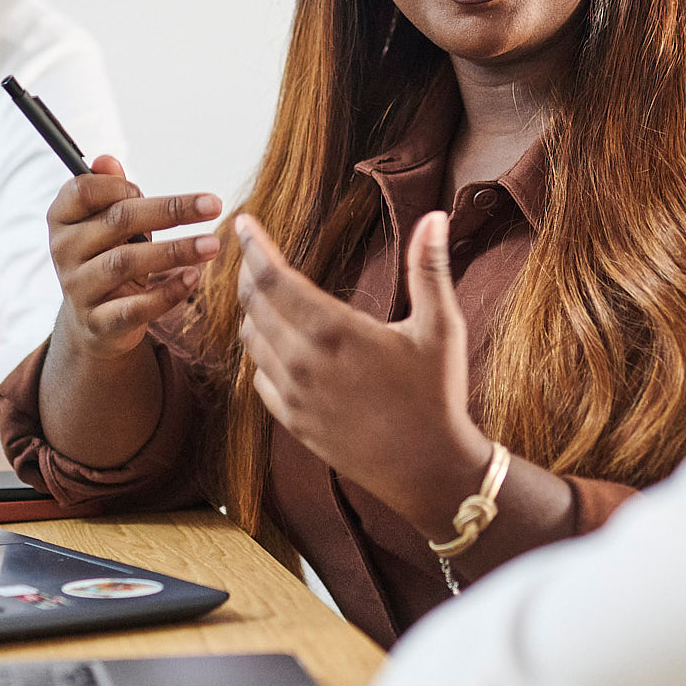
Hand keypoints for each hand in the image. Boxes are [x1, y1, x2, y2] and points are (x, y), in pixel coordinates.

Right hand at [47, 154, 221, 364]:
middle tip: (215, 205)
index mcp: (61, 219)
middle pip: (118, 221)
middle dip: (171, 210)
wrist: (92, 323)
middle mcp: (63, 251)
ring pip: (126, 262)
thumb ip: (110, 192)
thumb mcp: (107, 225)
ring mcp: (78, 288)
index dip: (119, 185)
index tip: (148, 189)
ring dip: (175, 250)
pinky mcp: (98, 322)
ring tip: (212, 244)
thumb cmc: (107, 257)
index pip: (83, 189)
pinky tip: (193, 277)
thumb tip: (107, 160)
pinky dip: (167, 293)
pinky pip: (134, 307)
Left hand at [233, 209, 488, 535]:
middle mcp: (304, 363)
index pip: (273, 278)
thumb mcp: (441, 327)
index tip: (245, 223)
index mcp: (335, 332)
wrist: (428, 469)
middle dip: (247, 273)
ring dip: (253, 312)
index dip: (254, 247)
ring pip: (251, 341)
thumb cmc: (437, 394)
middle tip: (252, 253)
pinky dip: (261, 354)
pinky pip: (260, 378)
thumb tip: (435, 216)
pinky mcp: (293, 423)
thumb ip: (429, 267)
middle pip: (253, 305)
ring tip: (265, 293)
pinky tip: (278, 344)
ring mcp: (295, 396)